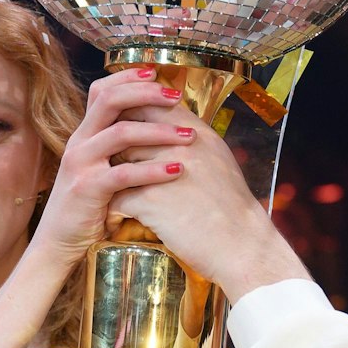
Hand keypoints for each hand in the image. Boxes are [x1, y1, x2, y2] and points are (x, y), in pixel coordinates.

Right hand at [29, 68, 199, 267]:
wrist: (59, 242)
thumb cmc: (89, 206)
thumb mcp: (101, 169)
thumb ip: (118, 149)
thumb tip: (156, 126)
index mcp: (85, 134)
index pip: (103, 90)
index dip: (129, 78)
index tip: (158, 74)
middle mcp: (80, 142)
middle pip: (110, 100)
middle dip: (147, 93)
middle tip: (177, 97)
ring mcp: (81, 164)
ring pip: (121, 133)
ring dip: (159, 131)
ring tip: (189, 136)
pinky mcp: (87, 188)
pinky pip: (124, 173)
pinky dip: (154, 170)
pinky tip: (178, 170)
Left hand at [106, 117, 306, 302]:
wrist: (242, 245)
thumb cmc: (232, 207)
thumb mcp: (219, 160)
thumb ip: (193, 141)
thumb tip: (172, 129)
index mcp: (198, 133)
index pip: (154, 103)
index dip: (135, 112)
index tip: (124, 126)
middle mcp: (180, 146)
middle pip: (130, 130)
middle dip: (116, 146)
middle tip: (106, 160)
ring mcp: (164, 171)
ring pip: (118, 160)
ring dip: (110, 176)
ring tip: (106, 188)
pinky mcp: (151, 201)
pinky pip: (118, 197)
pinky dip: (113, 208)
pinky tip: (114, 216)